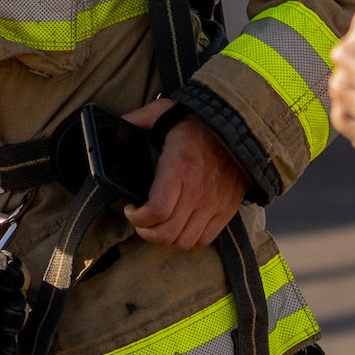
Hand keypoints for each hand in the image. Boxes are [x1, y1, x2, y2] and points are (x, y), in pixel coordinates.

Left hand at [122, 100, 248, 249]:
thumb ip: (136, 120)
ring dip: (166, 239)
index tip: (130, 209)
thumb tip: (115, 126)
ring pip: (185, 241)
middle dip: (146, 232)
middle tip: (141, 222)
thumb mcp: (162, 113)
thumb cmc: (195, 122)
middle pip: (167, 233)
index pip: (155, 211)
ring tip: (159, 226)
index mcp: (179, 168)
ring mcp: (214, 203)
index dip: (137, 218)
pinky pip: (205, 239)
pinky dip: (189, 240)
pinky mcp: (226, 210)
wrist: (238, 126)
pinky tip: (180, 228)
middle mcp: (198, 190)